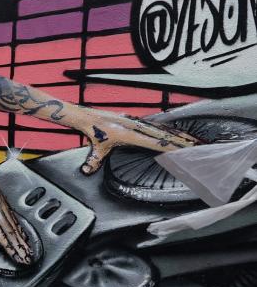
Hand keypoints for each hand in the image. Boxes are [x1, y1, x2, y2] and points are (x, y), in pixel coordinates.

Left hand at [0, 177, 32, 264]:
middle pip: (13, 237)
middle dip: (20, 249)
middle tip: (26, 258)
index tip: (15, 255)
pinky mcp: (10, 212)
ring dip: (24, 242)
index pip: (3, 237)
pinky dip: (22, 233)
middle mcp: (2, 219)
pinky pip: (18, 225)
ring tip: (29, 251)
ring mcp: (8, 215)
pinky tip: (25, 238)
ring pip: (17, 232)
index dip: (9, 247)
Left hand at [80, 113, 198, 174]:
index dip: (171, 146)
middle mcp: (137, 127)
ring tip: (195, 141)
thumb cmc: (93, 132)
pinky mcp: (137, 121)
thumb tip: (87, 170)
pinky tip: (178, 133)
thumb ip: (93, 160)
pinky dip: (169, 130)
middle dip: (183, 141)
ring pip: (164, 129)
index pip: (155, 142)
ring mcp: (138, 123)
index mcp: (130, 134)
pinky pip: (157, 126)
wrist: (88, 116)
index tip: (185, 149)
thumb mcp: (95, 148)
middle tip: (199, 146)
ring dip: (179, 135)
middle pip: (165, 135)